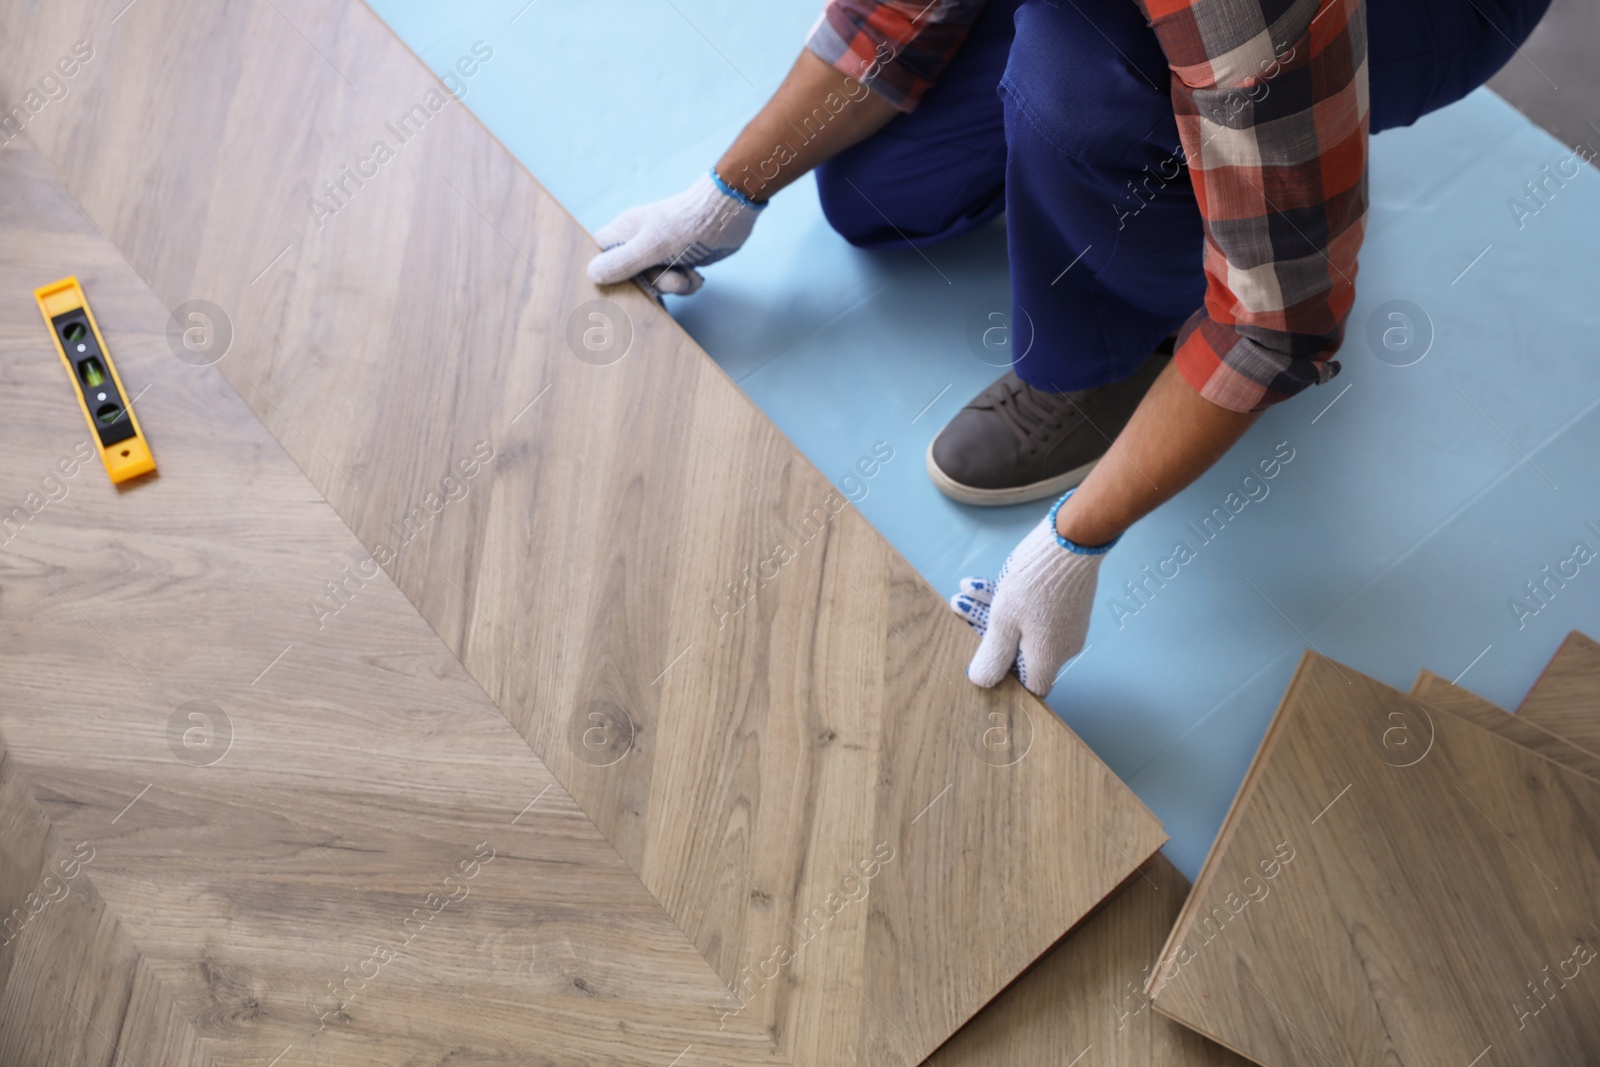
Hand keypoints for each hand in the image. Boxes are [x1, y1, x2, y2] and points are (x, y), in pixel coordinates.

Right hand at [586, 172, 761, 296]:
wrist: (729, 214)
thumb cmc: (687, 224)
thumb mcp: (651, 246)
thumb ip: (622, 262)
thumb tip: (591, 275)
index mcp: (624, 233)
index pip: (599, 254)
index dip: (604, 272)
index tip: (620, 286)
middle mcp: (638, 243)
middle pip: (629, 278)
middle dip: (652, 284)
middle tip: (671, 277)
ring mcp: (659, 253)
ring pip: (655, 284)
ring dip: (674, 285)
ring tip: (688, 275)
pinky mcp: (679, 260)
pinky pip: (674, 283)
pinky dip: (687, 284)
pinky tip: (697, 275)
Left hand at [949, 496, 1113, 696]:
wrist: (1071, 538)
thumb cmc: (1035, 582)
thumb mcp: (1004, 620)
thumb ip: (993, 654)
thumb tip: (982, 682)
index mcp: (1048, 657)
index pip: (1031, 687)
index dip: (1006, 680)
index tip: (983, 661)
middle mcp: (1062, 645)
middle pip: (1019, 652)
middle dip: (985, 632)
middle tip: (960, 610)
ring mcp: (1066, 622)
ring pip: (1022, 625)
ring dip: (990, 610)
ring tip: (962, 593)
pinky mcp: (1066, 601)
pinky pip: (1033, 609)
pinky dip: (1007, 600)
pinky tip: (977, 583)